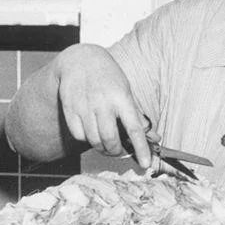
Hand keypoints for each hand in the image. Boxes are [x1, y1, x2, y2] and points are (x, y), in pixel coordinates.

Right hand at [55, 45, 152, 167]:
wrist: (81, 60)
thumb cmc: (109, 79)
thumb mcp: (127, 92)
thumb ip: (138, 116)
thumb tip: (155, 138)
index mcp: (122, 98)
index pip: (134, 129)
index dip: (141, 149)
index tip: (146, 164)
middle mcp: (103, 102)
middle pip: (111, 140)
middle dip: (117, 152)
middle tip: (119, 151)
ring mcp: (85, 106)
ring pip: (94, 141)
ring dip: (102, 149)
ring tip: (106, 144)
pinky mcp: (70, 109)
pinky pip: (79, 135)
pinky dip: (87, 139)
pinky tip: (92, 133)